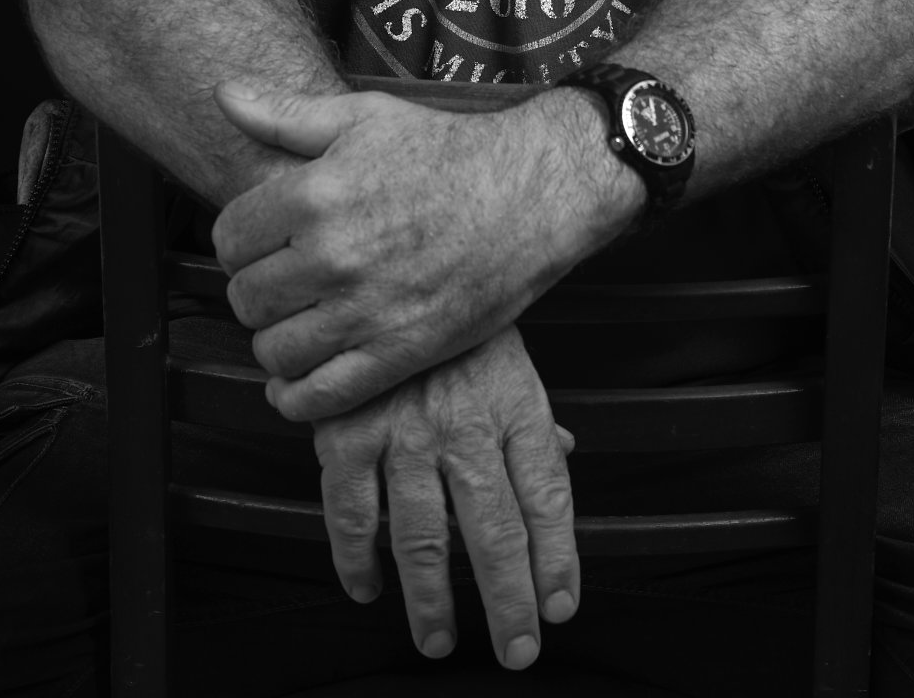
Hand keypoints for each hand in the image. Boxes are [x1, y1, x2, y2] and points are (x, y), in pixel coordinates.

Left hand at [211, 81, 635, 420]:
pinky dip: (296, 397)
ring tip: (299, 319)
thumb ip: (286, 112)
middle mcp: (332, 256)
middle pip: (244, 297)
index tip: (264, 239)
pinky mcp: (398, 354)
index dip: (239, 239)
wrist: (531, 193)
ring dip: (276, 339)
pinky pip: (317, 398)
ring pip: (272, 350)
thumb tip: (223, 93)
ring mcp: (365, 311)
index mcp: (315, 194)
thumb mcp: (366, 116)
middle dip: (257, 288)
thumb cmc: (447, 150)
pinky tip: (299, 378)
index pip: (227, 238)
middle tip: (285, 279)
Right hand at [315, 326, 578, 670]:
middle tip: (516, 650)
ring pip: (420, 536)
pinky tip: (366, 587)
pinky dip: (355, 559)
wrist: (388, 264)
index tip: (559, 608)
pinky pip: (349, 512)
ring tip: (439, 640)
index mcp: (511, 403)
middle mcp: (462, 423)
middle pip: (494, 530)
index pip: (547, 496)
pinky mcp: (345, 432)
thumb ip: (533, 419)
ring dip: (431, 599)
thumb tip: (568, 459)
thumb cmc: (457, 326)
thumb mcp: (510, 361)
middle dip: (508, 602)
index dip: (557, 560)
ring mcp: (402, 430)